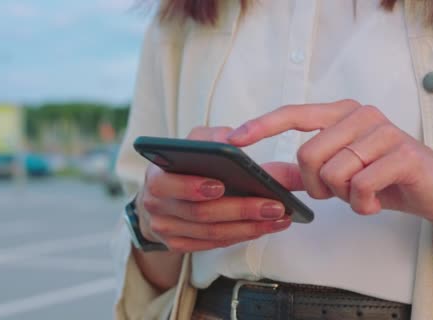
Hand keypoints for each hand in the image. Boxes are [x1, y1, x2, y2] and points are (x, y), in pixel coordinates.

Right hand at [136, 126, 294, 252]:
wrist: (165, 196)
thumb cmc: (185, 166)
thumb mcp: (194, 143)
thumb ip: (211, 137)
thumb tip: (230, 139)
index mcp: (156, 176)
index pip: (167, 184)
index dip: (192, 186)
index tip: (221, 185)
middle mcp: (156, 206)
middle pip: (199, 213)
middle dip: (240, 209)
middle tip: (272, 205)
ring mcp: (166, 229)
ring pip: (211, 232)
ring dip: (248, 226)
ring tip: (277, 217)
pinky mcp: (179, 245)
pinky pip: (214, 244)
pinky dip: (240, 236)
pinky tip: (263, 227)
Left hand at [227, 100, 432, 220]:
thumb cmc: (383, 177)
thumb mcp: (338, 174)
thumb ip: (301, 173)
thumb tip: (263, 175)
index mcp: (341, 114)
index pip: (294, 114)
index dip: (262, 126)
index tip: (234, 139)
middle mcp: (360, 115)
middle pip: (307, 154)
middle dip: (316, 185)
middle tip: (338, 192)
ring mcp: (382, 131)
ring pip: (333, 173)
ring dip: (343, 196)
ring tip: (363, 194)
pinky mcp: (402, 153)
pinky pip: (360, 186)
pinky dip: (363, 205)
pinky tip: (375, 202)